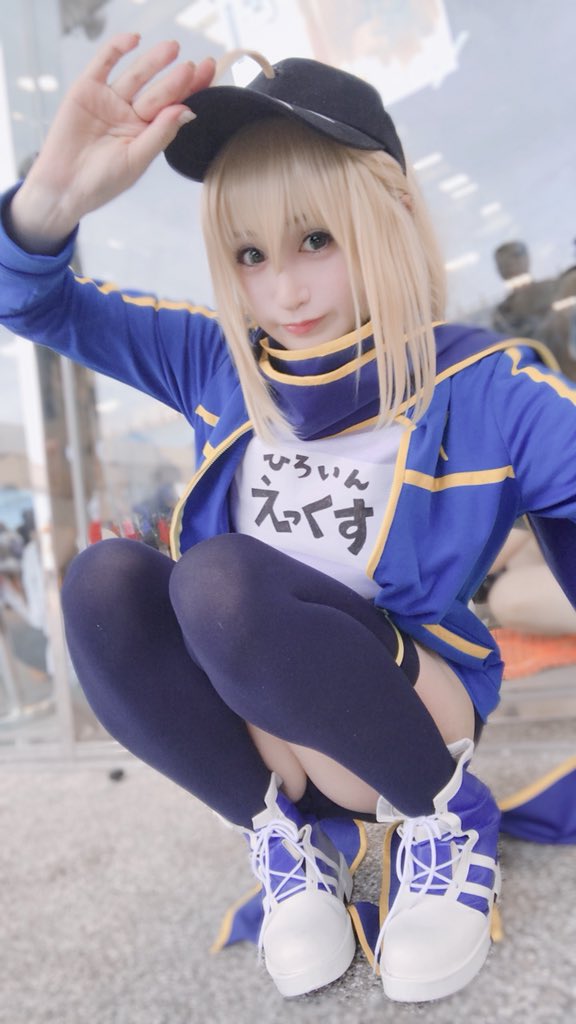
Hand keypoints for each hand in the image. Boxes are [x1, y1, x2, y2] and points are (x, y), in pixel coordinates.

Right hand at [9, 34, 214, 251]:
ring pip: (136, 75)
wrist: (64, 186)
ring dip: (154, 61)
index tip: (209, 72)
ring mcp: (110, 99)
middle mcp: (131, 113)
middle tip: (191, 68)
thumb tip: (188, 110)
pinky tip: (134, 39)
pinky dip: (117, 48)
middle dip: (176, 79)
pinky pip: (104, 62)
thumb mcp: (136, 159)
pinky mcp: (87, 88)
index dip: (192, 90)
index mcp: (148, 132)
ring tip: (172, 49)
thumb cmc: (102, 181)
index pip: (175, 107)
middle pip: (159, 91)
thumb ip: (161, 133)